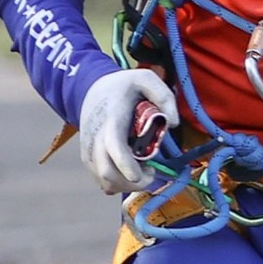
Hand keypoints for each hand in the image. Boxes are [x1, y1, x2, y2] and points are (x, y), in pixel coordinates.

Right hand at [79, 68, 178, 195]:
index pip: (113, 145)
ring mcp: (90, 151)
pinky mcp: (89, 159)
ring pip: (104, 181)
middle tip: (151, 173)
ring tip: (144, 171)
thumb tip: (173, 123)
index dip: (125, 164)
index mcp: (112, 119)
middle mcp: (96, 138)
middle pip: (107, 171)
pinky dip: (118, 184)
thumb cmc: (123, 86)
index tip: (139, 176)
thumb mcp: (145, 78)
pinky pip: (101, 181)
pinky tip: (132, 173)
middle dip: (132, 182)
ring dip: (127, 185)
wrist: (90, 90)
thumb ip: (164, 96)